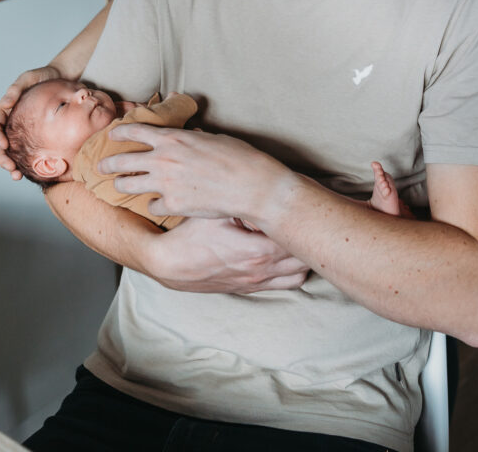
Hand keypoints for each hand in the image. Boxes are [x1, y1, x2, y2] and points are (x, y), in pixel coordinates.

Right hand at [0, 65, 60, 177]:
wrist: (62, 79)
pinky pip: (27, 150)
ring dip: (10, 165)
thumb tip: (6, 101)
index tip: (4, 144)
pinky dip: (27, 162)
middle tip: (11, 168)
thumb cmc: (43, 77)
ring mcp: (21, 130)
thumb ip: (17, 87)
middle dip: (1, 158)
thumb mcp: (29, 78)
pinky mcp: (34, 135)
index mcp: (5, 109)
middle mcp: (10, 122)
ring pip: (9, 152)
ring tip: (17, 176)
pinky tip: (32, 171)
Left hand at [99, 125, 291, 224]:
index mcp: (173, 138)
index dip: (119, 132)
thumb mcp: (212, 138)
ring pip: (128, 185)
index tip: (111, 135)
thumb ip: (192, 138)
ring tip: (118, 187)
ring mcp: (165, 184)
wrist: (250, 185)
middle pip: (122, 160)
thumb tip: (188, 135)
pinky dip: (154, 205)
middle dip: (108, 163)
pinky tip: (158, 205)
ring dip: (121, 186)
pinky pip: (152, 205)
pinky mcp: (172, 205)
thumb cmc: (238, 157)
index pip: (135, 131)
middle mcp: (163, 159)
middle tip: (101, 166)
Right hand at [148, 216, 308, 293]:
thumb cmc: (191, 235)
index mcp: (257, 250)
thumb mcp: (215, 211)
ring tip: (297, 235)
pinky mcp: (251, 288)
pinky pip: (287, 284)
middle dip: (308, 238)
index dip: (304, 220)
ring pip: (300, 274)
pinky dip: (293, 270)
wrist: (169, 265)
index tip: (306, 205)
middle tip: (307, 218)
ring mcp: (258, 281)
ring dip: (303, 256)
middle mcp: (262, 270)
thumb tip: (267, 189)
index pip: (295, 237)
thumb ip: (243, 203)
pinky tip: (286, 252)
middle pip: (304, 257)